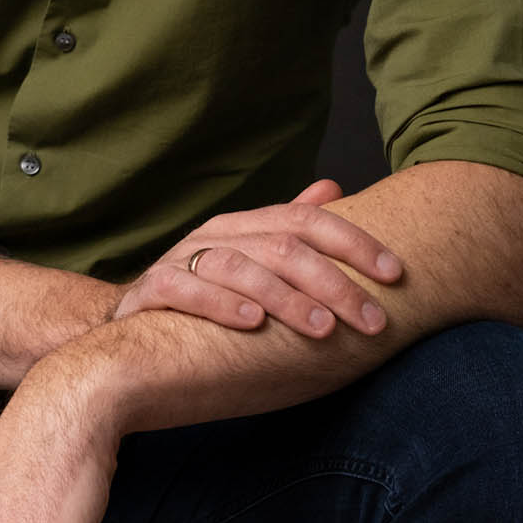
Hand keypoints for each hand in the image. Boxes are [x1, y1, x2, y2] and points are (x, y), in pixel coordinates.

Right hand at [112, 179, 403, 340]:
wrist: (127, 336)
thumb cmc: (204, 301)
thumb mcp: (249, 261)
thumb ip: (287, 230)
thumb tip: (333, 186)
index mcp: (243, 226)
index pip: (305, 220)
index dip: (353, 242)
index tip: (394, 273)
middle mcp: (215, 236)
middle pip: (281, 245)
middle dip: (334, 283)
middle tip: (372, 320)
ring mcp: (181, 261)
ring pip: (239, 267)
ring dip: (287, 298)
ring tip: (323, 328)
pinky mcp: (152, 293)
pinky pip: (186, 291)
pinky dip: (222, 305)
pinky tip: (254, 324)